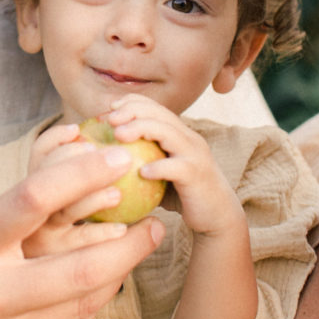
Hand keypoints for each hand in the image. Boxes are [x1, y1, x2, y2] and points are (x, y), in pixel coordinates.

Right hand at [0, 144, 164, 318]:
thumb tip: (61, 194)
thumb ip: (2, 214)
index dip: (82, 172)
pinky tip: (101, 284)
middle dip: (129, 243)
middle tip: (154, 222)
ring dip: (117, 274)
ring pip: (83, 304)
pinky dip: (90, 304)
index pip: (32, 200)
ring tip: (133, 248)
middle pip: (79, 266)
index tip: (115, 157)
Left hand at [108, 95, 244, 236]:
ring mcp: (195, 154)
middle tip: (110, 120)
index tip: (109, 109)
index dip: (132, 102)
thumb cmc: (180, 195)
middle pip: (159, 114)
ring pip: (168, 132)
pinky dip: (158, 167)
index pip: (155, 107)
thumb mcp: (159, 172)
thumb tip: (102, 158)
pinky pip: (176, 167)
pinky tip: (141, 173)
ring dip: (141, 128)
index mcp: (178, 133)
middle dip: (133, 111)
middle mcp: (188, 138)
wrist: (216, 216)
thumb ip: (140, 160)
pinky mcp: (197, 175)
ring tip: (119, 135)